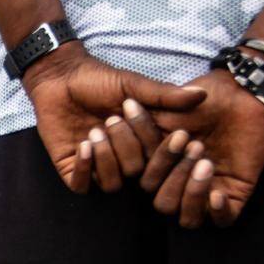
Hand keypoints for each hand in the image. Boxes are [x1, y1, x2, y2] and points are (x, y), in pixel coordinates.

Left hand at [21, 43, 205, 193]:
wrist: (62, 77)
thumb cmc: (100, 80)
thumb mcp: (134, 86)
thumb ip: (165, 95)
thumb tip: (202, 95)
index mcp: (143, 144)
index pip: (161, 160)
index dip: (164, 151)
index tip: (165, 131)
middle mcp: (124, 160)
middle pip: (137, 172)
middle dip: (127, 146)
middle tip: (113, 119)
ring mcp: (98, 167)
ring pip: (113, 183)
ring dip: (106, 158)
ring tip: (95, 132)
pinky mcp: (72, 170)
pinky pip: (82, 186)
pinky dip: (84, 168)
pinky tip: (83, 145)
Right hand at [146, 70, 263, 226]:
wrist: (245, 94)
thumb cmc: (206, 100)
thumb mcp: (169, 110)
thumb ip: (144, 123)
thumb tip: (126, 110)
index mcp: (160, 170)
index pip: (146, 183)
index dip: (156, 164)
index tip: (177, 133)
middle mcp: (180, 185)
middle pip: (162, 204)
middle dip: (175, 176)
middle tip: (194, 144)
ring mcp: (207, 192)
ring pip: (187, 219)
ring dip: (192, 193)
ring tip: (205, 163)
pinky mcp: (235, 195)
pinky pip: (222, 222)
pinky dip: (217, 212)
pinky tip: (218, 193)